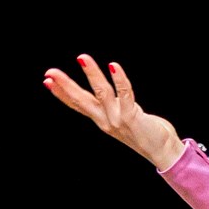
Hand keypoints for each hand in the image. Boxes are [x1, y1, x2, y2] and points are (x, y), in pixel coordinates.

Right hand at [41, 53, 183, 169]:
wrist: (162, 151)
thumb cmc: (145, 131)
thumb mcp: (122, 117)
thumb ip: (111, 105)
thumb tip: (103, 89)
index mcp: (101, 119)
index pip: (77, 104)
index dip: (61, 93)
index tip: (46, 80)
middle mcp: (105, 120)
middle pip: (82, 100)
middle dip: (65, 85)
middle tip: (50, 72)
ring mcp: (117, 119)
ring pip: (102, 93)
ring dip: (92, 74)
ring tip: (82, 58)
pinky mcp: (132, 117)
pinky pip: (125, 95)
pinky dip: (119, 80)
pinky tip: (113, 66)